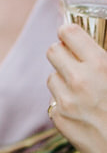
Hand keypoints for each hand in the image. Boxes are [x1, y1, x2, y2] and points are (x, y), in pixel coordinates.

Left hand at [47, 24, 106, 152]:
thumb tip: (94, 52)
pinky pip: (54, 101)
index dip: (70, 33)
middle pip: (53, 51)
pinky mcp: (59, 119)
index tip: (73, 37)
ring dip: (63, 79)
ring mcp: (66, 101)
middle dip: (64, 53)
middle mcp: (79, 80)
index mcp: (100, 65)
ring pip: (52, 76)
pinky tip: (82, 109)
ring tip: (83, 89)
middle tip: (75, 61)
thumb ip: (104, 59)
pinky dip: (64, 101)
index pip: (68, 32)